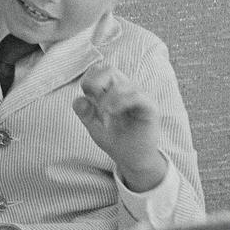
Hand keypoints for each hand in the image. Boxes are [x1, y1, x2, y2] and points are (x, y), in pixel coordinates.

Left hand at [73, 65, 167, 192]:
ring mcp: (140, 96)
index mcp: (113, 90)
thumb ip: (85, 113)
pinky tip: (112, 112)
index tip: (88, 100)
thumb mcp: (94, 127)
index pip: (98, 71)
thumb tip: (78, 99)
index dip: (88, 81)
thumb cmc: (116, 141)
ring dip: (107, 99)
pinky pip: (136, 95)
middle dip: (96, 83)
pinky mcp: (150, 106)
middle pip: (109, 70)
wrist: (134, 160)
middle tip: (95, 104)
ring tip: (104, 116)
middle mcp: (127, 89)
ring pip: (121, 83)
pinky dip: (121, 101)